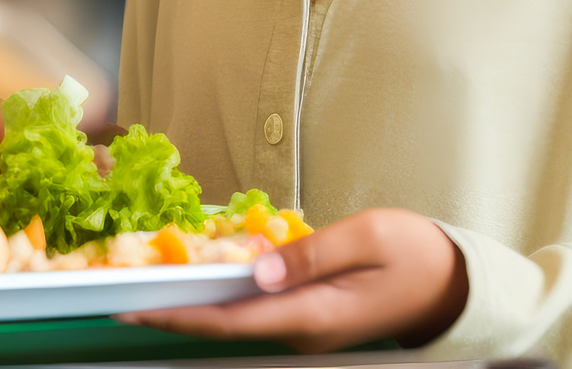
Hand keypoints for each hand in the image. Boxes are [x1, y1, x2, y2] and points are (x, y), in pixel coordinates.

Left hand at [119, 208, 467, 352]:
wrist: (454, 285)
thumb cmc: (415, 254)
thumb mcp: (366, 239)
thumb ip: (308, 255)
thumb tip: (257, 271)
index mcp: (314, 315)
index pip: (231, 321)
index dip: (178, 316)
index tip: (133, 310)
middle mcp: (303, 331)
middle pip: (225, 325)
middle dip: (171, 313)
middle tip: (117, 299)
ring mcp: (305, 328)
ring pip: (237, 320)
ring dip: (192, 306)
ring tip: (143, 289)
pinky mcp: (308, 319)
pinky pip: (256, 312)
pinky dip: (221, 299)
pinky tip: (197, 281)